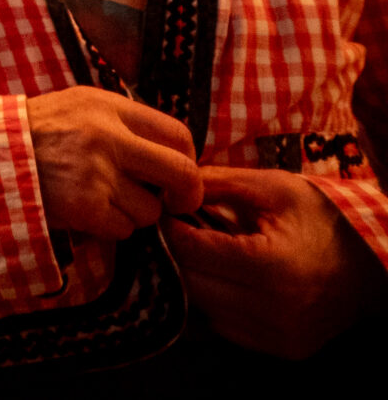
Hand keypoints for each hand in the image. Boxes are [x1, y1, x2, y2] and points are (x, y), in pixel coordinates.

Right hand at [26, 86, 202, 240]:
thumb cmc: (36, 133)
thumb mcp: (80, 108)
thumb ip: (124, 124)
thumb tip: (172, 155)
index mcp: (109, 106)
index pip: (179, 135)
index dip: (187, 160)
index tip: (178, 176)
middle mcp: (108, 137)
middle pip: (181, 173)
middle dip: (185, 195)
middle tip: (175, 203)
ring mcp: (96, 173)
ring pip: (150, 209)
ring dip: (132, 212)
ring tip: (100, 198)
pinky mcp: (84, 206)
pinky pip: (123, 229)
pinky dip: (108, 226)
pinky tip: (84, 211)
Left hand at [164, 167, 387, 356]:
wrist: (370, 266)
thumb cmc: (320, 220)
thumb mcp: (272, 188)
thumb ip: (217, 183)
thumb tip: (168, 188)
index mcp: (271, 266)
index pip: (192, 250)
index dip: (170, 226)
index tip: (166, 212)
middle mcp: (274, 310)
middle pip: (191, 282)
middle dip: (176, 254)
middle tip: (175, 231)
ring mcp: (279, 336)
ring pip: (203, 308)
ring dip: (192, 280)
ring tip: (198, 253)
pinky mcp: (282, 349)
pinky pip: (225, 327)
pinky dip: (214, 303)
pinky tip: (222, 278)